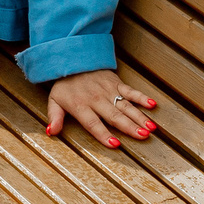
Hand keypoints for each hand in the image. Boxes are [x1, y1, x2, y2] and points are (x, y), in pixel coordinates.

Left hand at [43, 70, 158, 145]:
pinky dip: (142, 97)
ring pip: (126, 106)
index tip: (115, 144)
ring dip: (139, 116)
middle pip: (114, 115)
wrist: (73, 59)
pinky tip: (152, 105)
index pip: (93, 123)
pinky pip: (130, 91)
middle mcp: (96, 99)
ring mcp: (108, 91)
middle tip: (142, 136)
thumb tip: (51, 132)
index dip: (103, 134)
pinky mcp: (116, 83)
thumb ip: (54, 117)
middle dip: (129, 127)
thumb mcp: (54, 100)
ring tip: (150, 128)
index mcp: (81, 106)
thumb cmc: (65, 84)